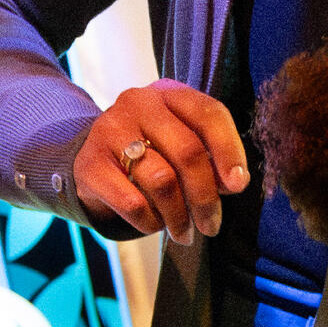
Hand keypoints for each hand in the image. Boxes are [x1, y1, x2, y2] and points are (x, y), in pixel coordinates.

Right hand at [75, 81, 247, 243]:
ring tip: (184, 233)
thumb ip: (210, 155)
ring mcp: (110, 130)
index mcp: (169, 93)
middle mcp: (138, 103)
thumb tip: (232, 182)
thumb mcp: (180, 141)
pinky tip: (155, 224)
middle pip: (188, 151)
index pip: (209, 113)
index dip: (229, 151)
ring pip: (162, 181)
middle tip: (211, 226)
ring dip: (179, 216)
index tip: (237, 186)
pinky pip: (132, 202)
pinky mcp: (90, 164)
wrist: (94, 160)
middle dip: (205, 197)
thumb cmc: (152, 152)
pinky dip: (150, 221)